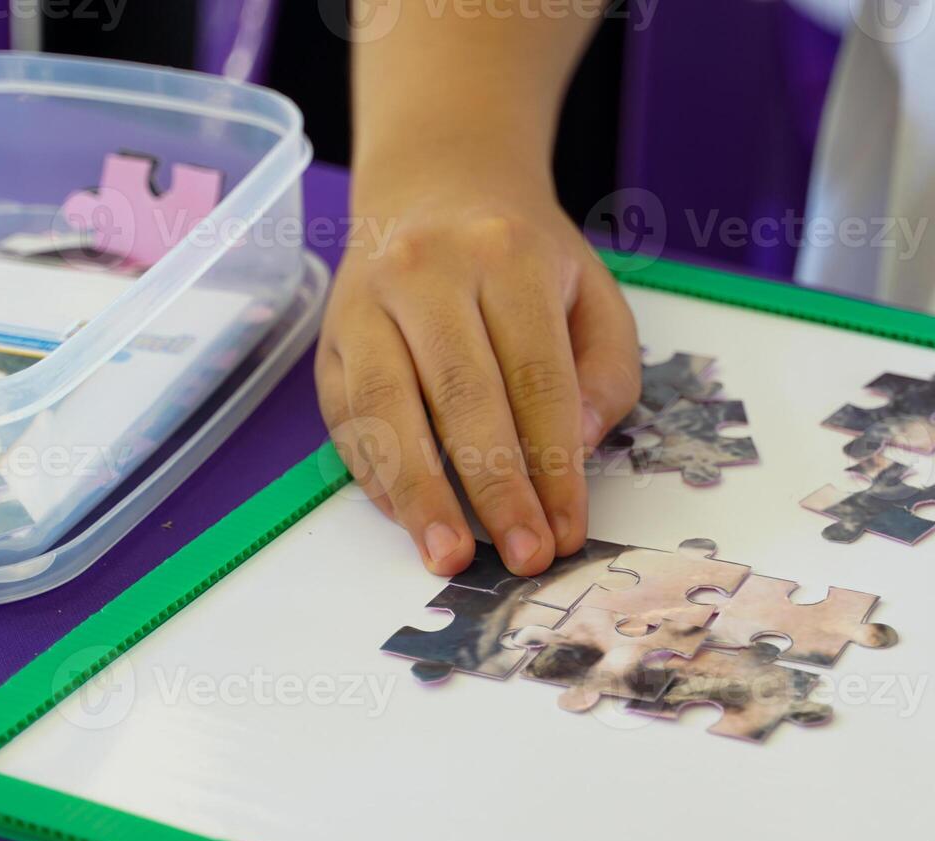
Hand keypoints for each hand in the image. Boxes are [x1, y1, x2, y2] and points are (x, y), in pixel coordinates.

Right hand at [316, 164, 639, 577]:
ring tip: (447, 557)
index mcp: (508, 257)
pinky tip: (407, 518)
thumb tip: (577, 444)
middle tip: (521, 557)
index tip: (567, 530)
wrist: (437, 189)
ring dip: (420, 495)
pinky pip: (346, 416)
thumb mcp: (595, 296)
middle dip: (496, 489)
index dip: (554, 464)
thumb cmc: (526, 260)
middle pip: (463, 396)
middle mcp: (429, 272)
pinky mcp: (330, 335)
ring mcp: (367, 301)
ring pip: (388, 409)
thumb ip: (605, 372)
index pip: (536, 378)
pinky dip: (376, 475)